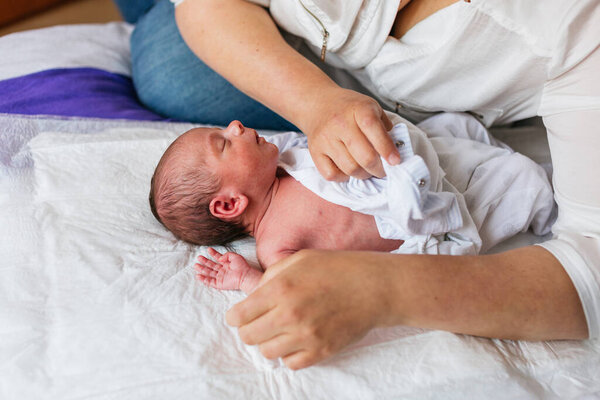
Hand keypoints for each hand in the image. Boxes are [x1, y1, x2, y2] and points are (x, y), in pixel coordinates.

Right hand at [195, 247, 256, 290]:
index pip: (218, 258)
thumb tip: (219, 258)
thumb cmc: (242, 266)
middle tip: (198, 257)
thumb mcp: (235, 256)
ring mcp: (220, 277)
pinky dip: (204, 279)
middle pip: (211, 265)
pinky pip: (210, 282)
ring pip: (209, 273)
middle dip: (205, 261)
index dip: (213, 253)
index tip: (208, 249)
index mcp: (226, 264)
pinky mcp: (219, 284)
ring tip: (195, 265)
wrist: (244, 276)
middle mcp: (223, 270)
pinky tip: (198, 276)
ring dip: (202, 269)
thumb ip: (227, 255)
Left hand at [225, 249, 392, 368]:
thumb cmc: (337, 268)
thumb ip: (272, 276)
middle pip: (248, 337)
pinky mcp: (322, 351)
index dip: (235, 316)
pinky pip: (291, 363)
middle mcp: (290, 315)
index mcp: (280, 289)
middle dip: (249, 329)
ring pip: (267, 352)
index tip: (239, 315)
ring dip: (269, 342)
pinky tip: (297, 339)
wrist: (374, 287)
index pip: (239, 316)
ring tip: (281, 329)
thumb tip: (255, 295)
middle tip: (260, 321)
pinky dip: (289, 354)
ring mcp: (306, 336)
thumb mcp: (300, 259)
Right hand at [301, 87, 398, 180]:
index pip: (375, 131)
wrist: (319, 105)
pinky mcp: (315, 151)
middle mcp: (340, 123)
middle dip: (379, 169)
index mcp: (359, 109)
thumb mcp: (371, 107)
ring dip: (363, 174)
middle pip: (365, 157)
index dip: (388, 149)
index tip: (396, 161)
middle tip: (383, 170)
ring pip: (350, 169)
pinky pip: (331, 174)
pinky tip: (348, 169)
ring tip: (367, 170)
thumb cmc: (349, 108)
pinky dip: (343, 177)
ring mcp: (325, 138)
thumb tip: (395, 150)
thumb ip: (384, 126)